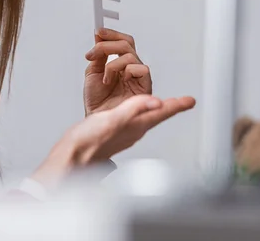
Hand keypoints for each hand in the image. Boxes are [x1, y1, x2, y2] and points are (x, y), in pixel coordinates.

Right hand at [31, 94, 195, 188]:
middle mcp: (133, 131)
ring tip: (165, 104)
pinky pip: (132, 120)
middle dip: (171, 107)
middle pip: (158, 116)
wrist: (69, 159)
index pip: (162, 113)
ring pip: (146, 119)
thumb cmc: (86, 143)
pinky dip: (137, 111)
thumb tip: (156, 102)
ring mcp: (123, 134)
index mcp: (136, 126)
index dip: (177, 105)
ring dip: (157, 110)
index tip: (191, 100)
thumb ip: (134, 109)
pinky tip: (134, 112)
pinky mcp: (112, 134)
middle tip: (184, 102)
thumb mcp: (112, 121)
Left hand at [84, 28, 151, 114]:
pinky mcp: (145, 85)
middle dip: (109, 43)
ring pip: (130, 55)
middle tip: (94, 52)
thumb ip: (98, 55)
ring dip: (112, 63)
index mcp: (120, 64)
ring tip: (105, 76)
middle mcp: (130, 68)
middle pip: (127, 44)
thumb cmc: (97, 102)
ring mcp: (138, 76)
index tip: (98, 31)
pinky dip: (125, 71)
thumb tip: (99, 37)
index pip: (122, 42)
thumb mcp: (92, 73)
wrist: (97, 120)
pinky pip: (141, 68)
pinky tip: (116, 80)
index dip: (112, 34)